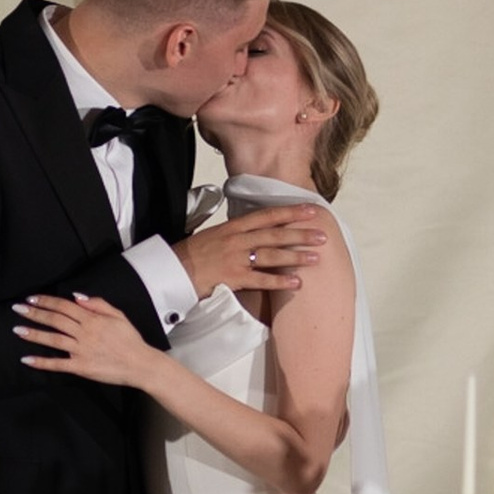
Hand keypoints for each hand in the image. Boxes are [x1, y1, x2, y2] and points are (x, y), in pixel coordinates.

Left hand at [16, 294, 159, 386]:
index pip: (64, 306)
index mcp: (92, 319)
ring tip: (17, 330)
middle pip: (55, 319)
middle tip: (17, 308)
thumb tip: (77, 297)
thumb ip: (97, 304)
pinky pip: (58, 364)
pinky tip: (27, 359)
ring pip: (53, 339)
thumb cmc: (130, 340)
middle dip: (34, 313)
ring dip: (34, 334)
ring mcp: (81, 350)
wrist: (141, 364)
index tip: (32, 298)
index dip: (46, 301)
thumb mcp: (118, 315)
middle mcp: (84, 333)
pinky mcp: (81, 367)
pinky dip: (42, 362)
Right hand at [171, 209, 326, 299]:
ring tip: (316, 258)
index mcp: (232, 227)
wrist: (172, 271)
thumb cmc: (189, 255)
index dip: (290, 212)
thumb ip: (233, 233)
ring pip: (272, 255)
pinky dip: (280, 281)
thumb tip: (252, 231)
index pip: (266, 216)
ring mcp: (235, 259)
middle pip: (274, 234)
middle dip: (300, 234)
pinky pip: (261, 280)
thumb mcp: (211, 235)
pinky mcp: (233, 278)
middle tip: (322, 235)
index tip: (310, 210)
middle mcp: (236, 240)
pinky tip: (296, 283)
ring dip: (295, 257)